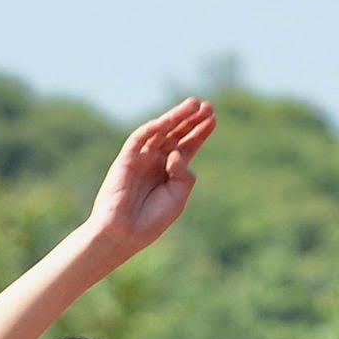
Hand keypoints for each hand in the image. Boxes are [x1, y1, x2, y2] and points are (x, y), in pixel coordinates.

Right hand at [87, 98, 216, 256]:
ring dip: (175, 117)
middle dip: (191, 120)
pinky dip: (152, 129)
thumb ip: (184, 176)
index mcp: (170, 172)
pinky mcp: (126, 159)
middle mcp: (157, 161)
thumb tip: (178, 153)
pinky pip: (139, 139)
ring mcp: (141, 158)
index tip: (213, 119)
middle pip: (176, 134)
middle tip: (207, 106)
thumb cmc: (151, 220)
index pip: (188, 146)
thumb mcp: (177, 198)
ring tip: (193, 105)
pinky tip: (166, 122)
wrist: (125, 233)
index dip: (200, 132)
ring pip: (160, 131)